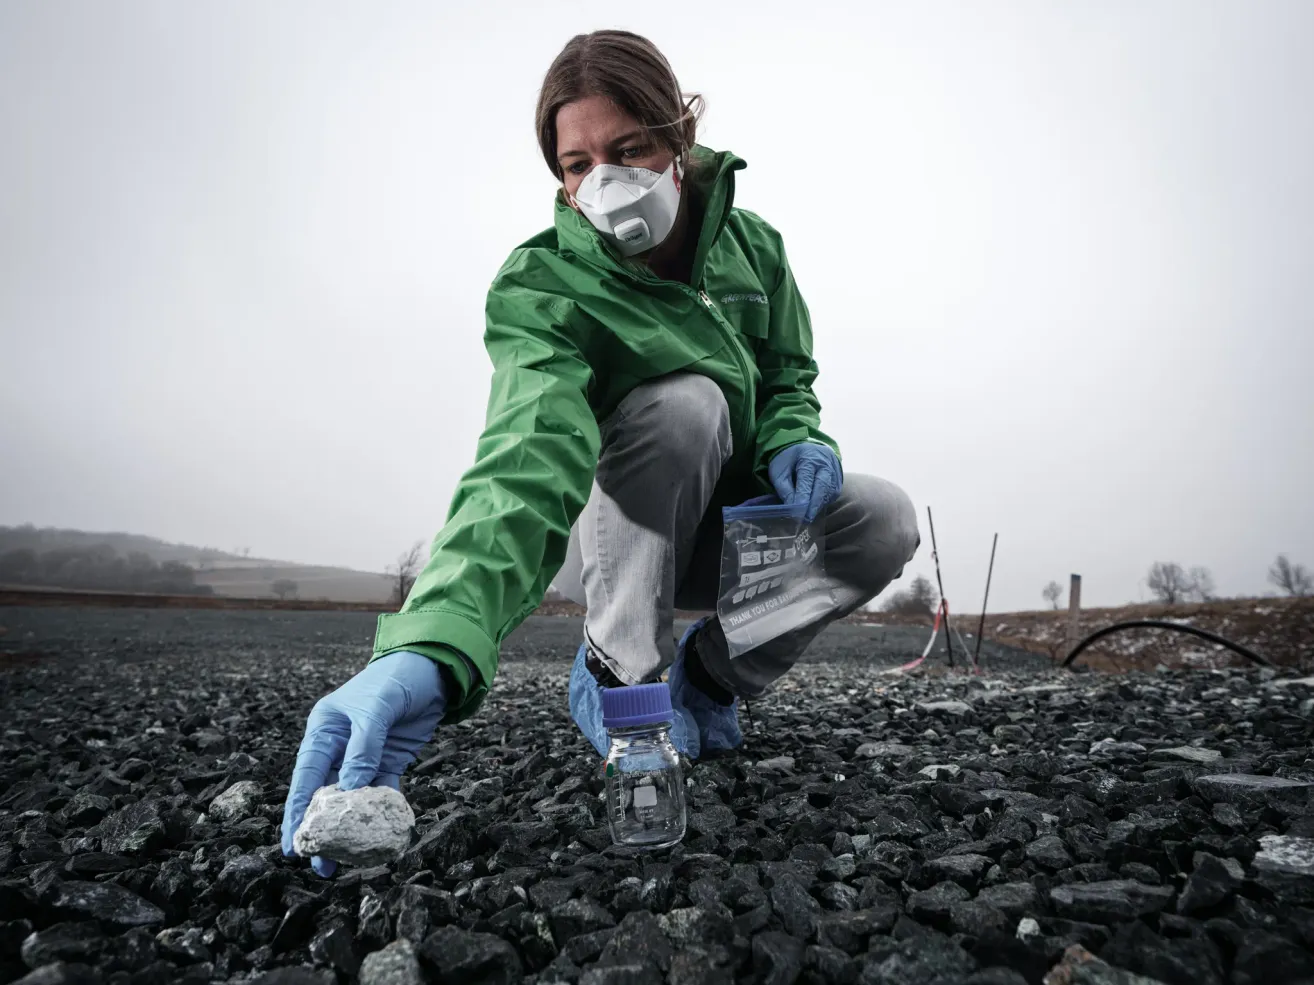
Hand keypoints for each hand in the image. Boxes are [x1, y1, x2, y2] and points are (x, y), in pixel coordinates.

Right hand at [281, 650, 445, 876]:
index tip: (293, 844)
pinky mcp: (389, 762)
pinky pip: (382, 793)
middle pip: (325, 794)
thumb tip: (351, 791)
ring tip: (343, 862)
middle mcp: (338, 747)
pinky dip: (382, 814)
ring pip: (352, 800)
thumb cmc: (395, 679)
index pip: (305, 777)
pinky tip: (380, 839)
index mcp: (324, 731)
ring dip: (350, 829)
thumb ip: (364, 749)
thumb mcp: (377, 709)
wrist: (432, 669)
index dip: (297, 812)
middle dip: (321, 829)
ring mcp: (364, 757)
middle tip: (317, 863)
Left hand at [768, 442, 843, 521]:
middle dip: (814, 505)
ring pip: (828, 493)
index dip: (802, 497)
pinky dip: (822, 504)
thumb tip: (791, 508)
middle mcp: (825, 464)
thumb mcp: (780, 471)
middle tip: (805, 520)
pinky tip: (813, 509)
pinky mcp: (838, 482)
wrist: (808, 451)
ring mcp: (835, 472)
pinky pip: (831, 495)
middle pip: (822, 486)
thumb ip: (784, 489)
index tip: (796, 512)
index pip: (806, 479)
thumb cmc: (790, 461)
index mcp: (808, 457)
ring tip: (807, 517)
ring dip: (818, 506)